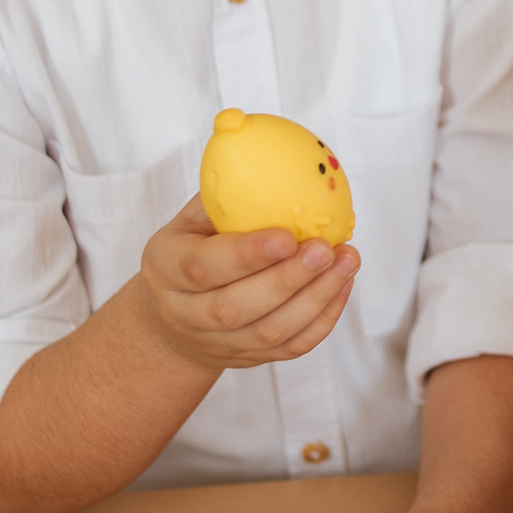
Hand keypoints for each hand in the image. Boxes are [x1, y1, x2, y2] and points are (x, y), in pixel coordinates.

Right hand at [131, 196, 359, 372]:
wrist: (169, 319)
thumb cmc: (190, 249)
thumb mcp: (191, 219)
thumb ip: (225, 195)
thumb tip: (269, 153)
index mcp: (166, 268)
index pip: (202, 268)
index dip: (247, 255)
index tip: (288, 236)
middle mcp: (185, 313)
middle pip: (236, 309)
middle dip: (288, 279)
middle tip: (327, 249)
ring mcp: (216, 343)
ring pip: (268, 334)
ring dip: (315, 299)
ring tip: (346, 261)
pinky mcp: (247, 359)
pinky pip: (290, 349)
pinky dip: (322, 319)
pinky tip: (341, 285)